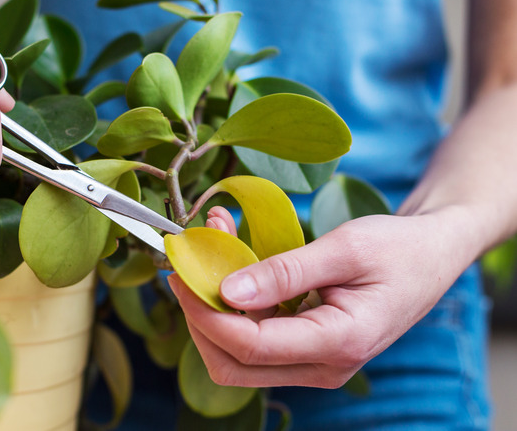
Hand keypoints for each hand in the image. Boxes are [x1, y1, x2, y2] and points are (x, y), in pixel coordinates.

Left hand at [168, 205, 476, 387]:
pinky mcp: (305, 349)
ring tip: (210, 248)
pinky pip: (256, 340)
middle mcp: (323, 366)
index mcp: (339, 343)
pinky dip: (234, 306)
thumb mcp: (344, 248)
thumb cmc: (397, 248)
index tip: (182, 271)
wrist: (431, 256)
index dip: (206, 311)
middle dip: (199, 319)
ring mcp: (314, 363)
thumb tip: (226, 292)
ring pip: (239, 358)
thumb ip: (285, 272)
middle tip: (185, 268)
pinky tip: (231, 262)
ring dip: (213, 309)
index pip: (250, 346)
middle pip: (234, 365)